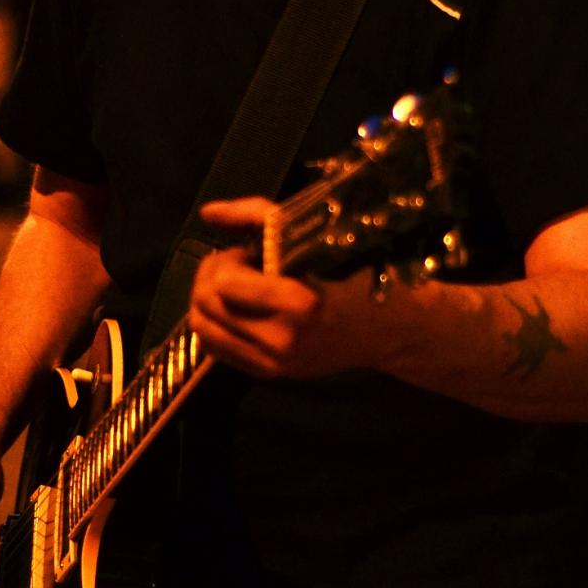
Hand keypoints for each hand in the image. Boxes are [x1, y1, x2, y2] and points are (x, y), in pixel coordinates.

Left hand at [190, 197, 373, 378]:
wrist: (387, 330)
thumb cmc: (353, 273)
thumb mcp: (312, 234)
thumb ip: (256, 216)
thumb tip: (209, 212)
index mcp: (298, 304)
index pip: (221, 284)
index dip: (226, 259)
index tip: (249, 252)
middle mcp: (281, 340)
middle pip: (204, 305)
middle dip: (211, 276)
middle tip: (237, 265)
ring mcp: (272, 363)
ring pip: (201, 329)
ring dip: (207, 300)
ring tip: (235, 287)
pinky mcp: (267, 375)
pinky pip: (213, 350)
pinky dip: (213, 325)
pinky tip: (235, 309)